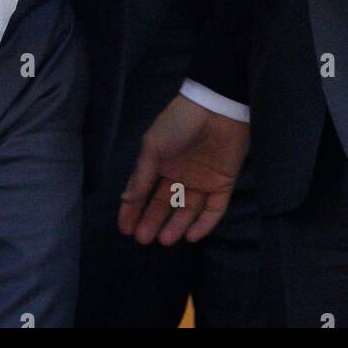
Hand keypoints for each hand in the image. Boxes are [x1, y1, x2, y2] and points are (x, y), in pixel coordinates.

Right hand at [118, 95, 248, 245]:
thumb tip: (127, 200)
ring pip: (188, 210)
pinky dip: (203, 224)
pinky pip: (213, 209)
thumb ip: (141, 175)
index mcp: (160, 162)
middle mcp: (180, 174)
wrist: (217, 108)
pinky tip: (191, 236)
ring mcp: (202, 179)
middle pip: (164, 204)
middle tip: (143, 240)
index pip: (144, 191)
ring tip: (164, 240)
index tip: (125, 230)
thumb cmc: (179, 123)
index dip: (133, 210)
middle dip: (152, 221)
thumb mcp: (153, 146)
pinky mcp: (223, 183)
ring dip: (176, 226)